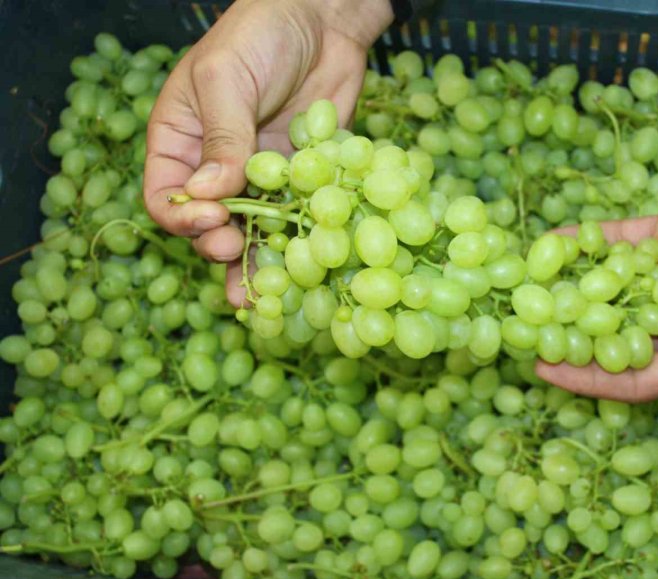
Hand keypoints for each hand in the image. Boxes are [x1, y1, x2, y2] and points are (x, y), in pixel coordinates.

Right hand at [143, 0, 392, 305]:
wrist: (323, 20)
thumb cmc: (259, 34)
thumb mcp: (227, 79)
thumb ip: (221, 138)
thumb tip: (207, 198)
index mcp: (179, 140)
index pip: (163, 194)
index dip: (181, 217)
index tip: (211, 221)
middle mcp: (215, 165)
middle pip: (206, 224)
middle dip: (218, 244)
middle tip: (236, 252)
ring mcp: (260, 175)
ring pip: (251, 231)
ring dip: (255, 264)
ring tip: (262, 301)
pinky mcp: (301, 179)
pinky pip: (294, 219)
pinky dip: (297, 246)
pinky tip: (304, 272)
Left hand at [538, 110, 657, 491]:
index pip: (630, 377)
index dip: (586, 379)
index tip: (540, 373)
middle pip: (612, 332)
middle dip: (568, 332)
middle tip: (519, 328)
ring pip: (610, 285)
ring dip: (572, 284)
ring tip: (525, 281)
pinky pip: (623, 239)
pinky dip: (593, 240)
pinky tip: (556, 237)